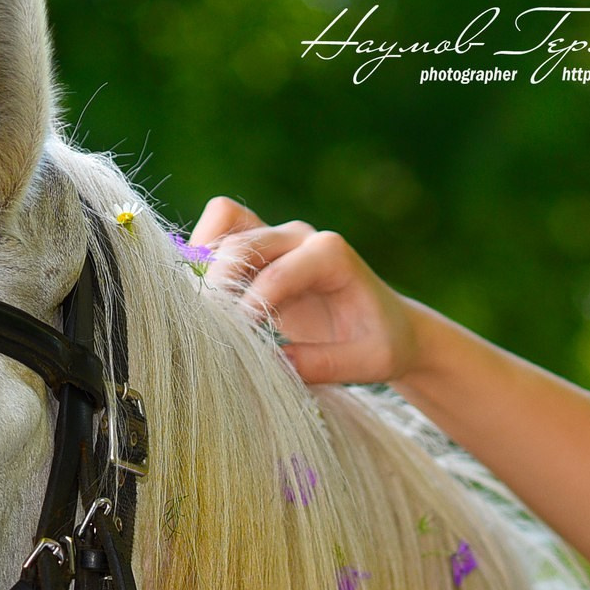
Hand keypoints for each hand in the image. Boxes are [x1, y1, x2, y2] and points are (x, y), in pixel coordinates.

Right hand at [188, 197, 427, 385]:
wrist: (387, 326)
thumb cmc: (381, 343)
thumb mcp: (368, 362)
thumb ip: (324, 364)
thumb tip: (274, 364)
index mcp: (331, 255)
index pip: (277, 274)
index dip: (251, 308)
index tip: (241, 344)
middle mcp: (302, 236)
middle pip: (242, 243)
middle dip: (221, 287)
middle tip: (213, 331)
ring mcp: (278, 238)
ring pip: (224, 224)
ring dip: (205, 265)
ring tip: (203, 310)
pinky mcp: (259, 251)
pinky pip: (218, 235)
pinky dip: (202, 260)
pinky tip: (204, 300)